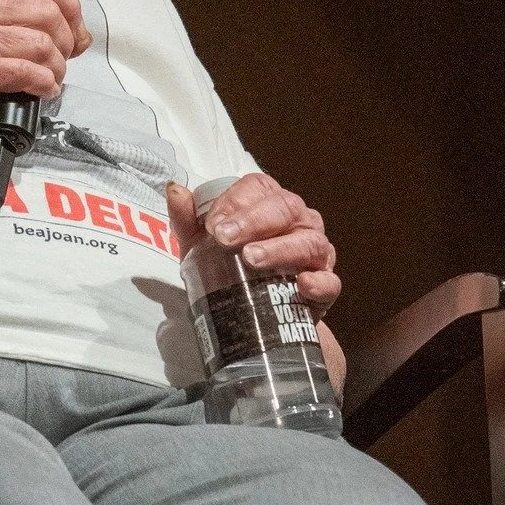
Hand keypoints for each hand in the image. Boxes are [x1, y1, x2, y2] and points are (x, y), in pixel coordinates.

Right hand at [0, 0, 91, 152]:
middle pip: (48, 12)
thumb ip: (21, 14)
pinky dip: (44, 84)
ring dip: (57, 67)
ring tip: (49, 78)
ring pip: (43, 44)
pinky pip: (30, 72)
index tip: (74, 27)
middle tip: (60, 60)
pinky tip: (40, 90)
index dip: (69, 4)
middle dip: (66, 41)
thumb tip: (79, 32)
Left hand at [165, 172, 340, 316]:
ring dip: (280, 248)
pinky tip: (302, 284)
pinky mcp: (325, 285)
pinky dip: (319, 282)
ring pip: (309, 241)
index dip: (235, 201)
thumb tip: (173, 190)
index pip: (257, 187)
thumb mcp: (202, 246)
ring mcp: (316, 252)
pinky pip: (330, 281)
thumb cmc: (230, 269)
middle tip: (226, 238)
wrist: (256, 316)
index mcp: (269, 204)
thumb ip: (187, 219)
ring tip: (252, 258)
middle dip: (254, 220)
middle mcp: (298, 221)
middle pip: (284, 208)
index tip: (212, 224)